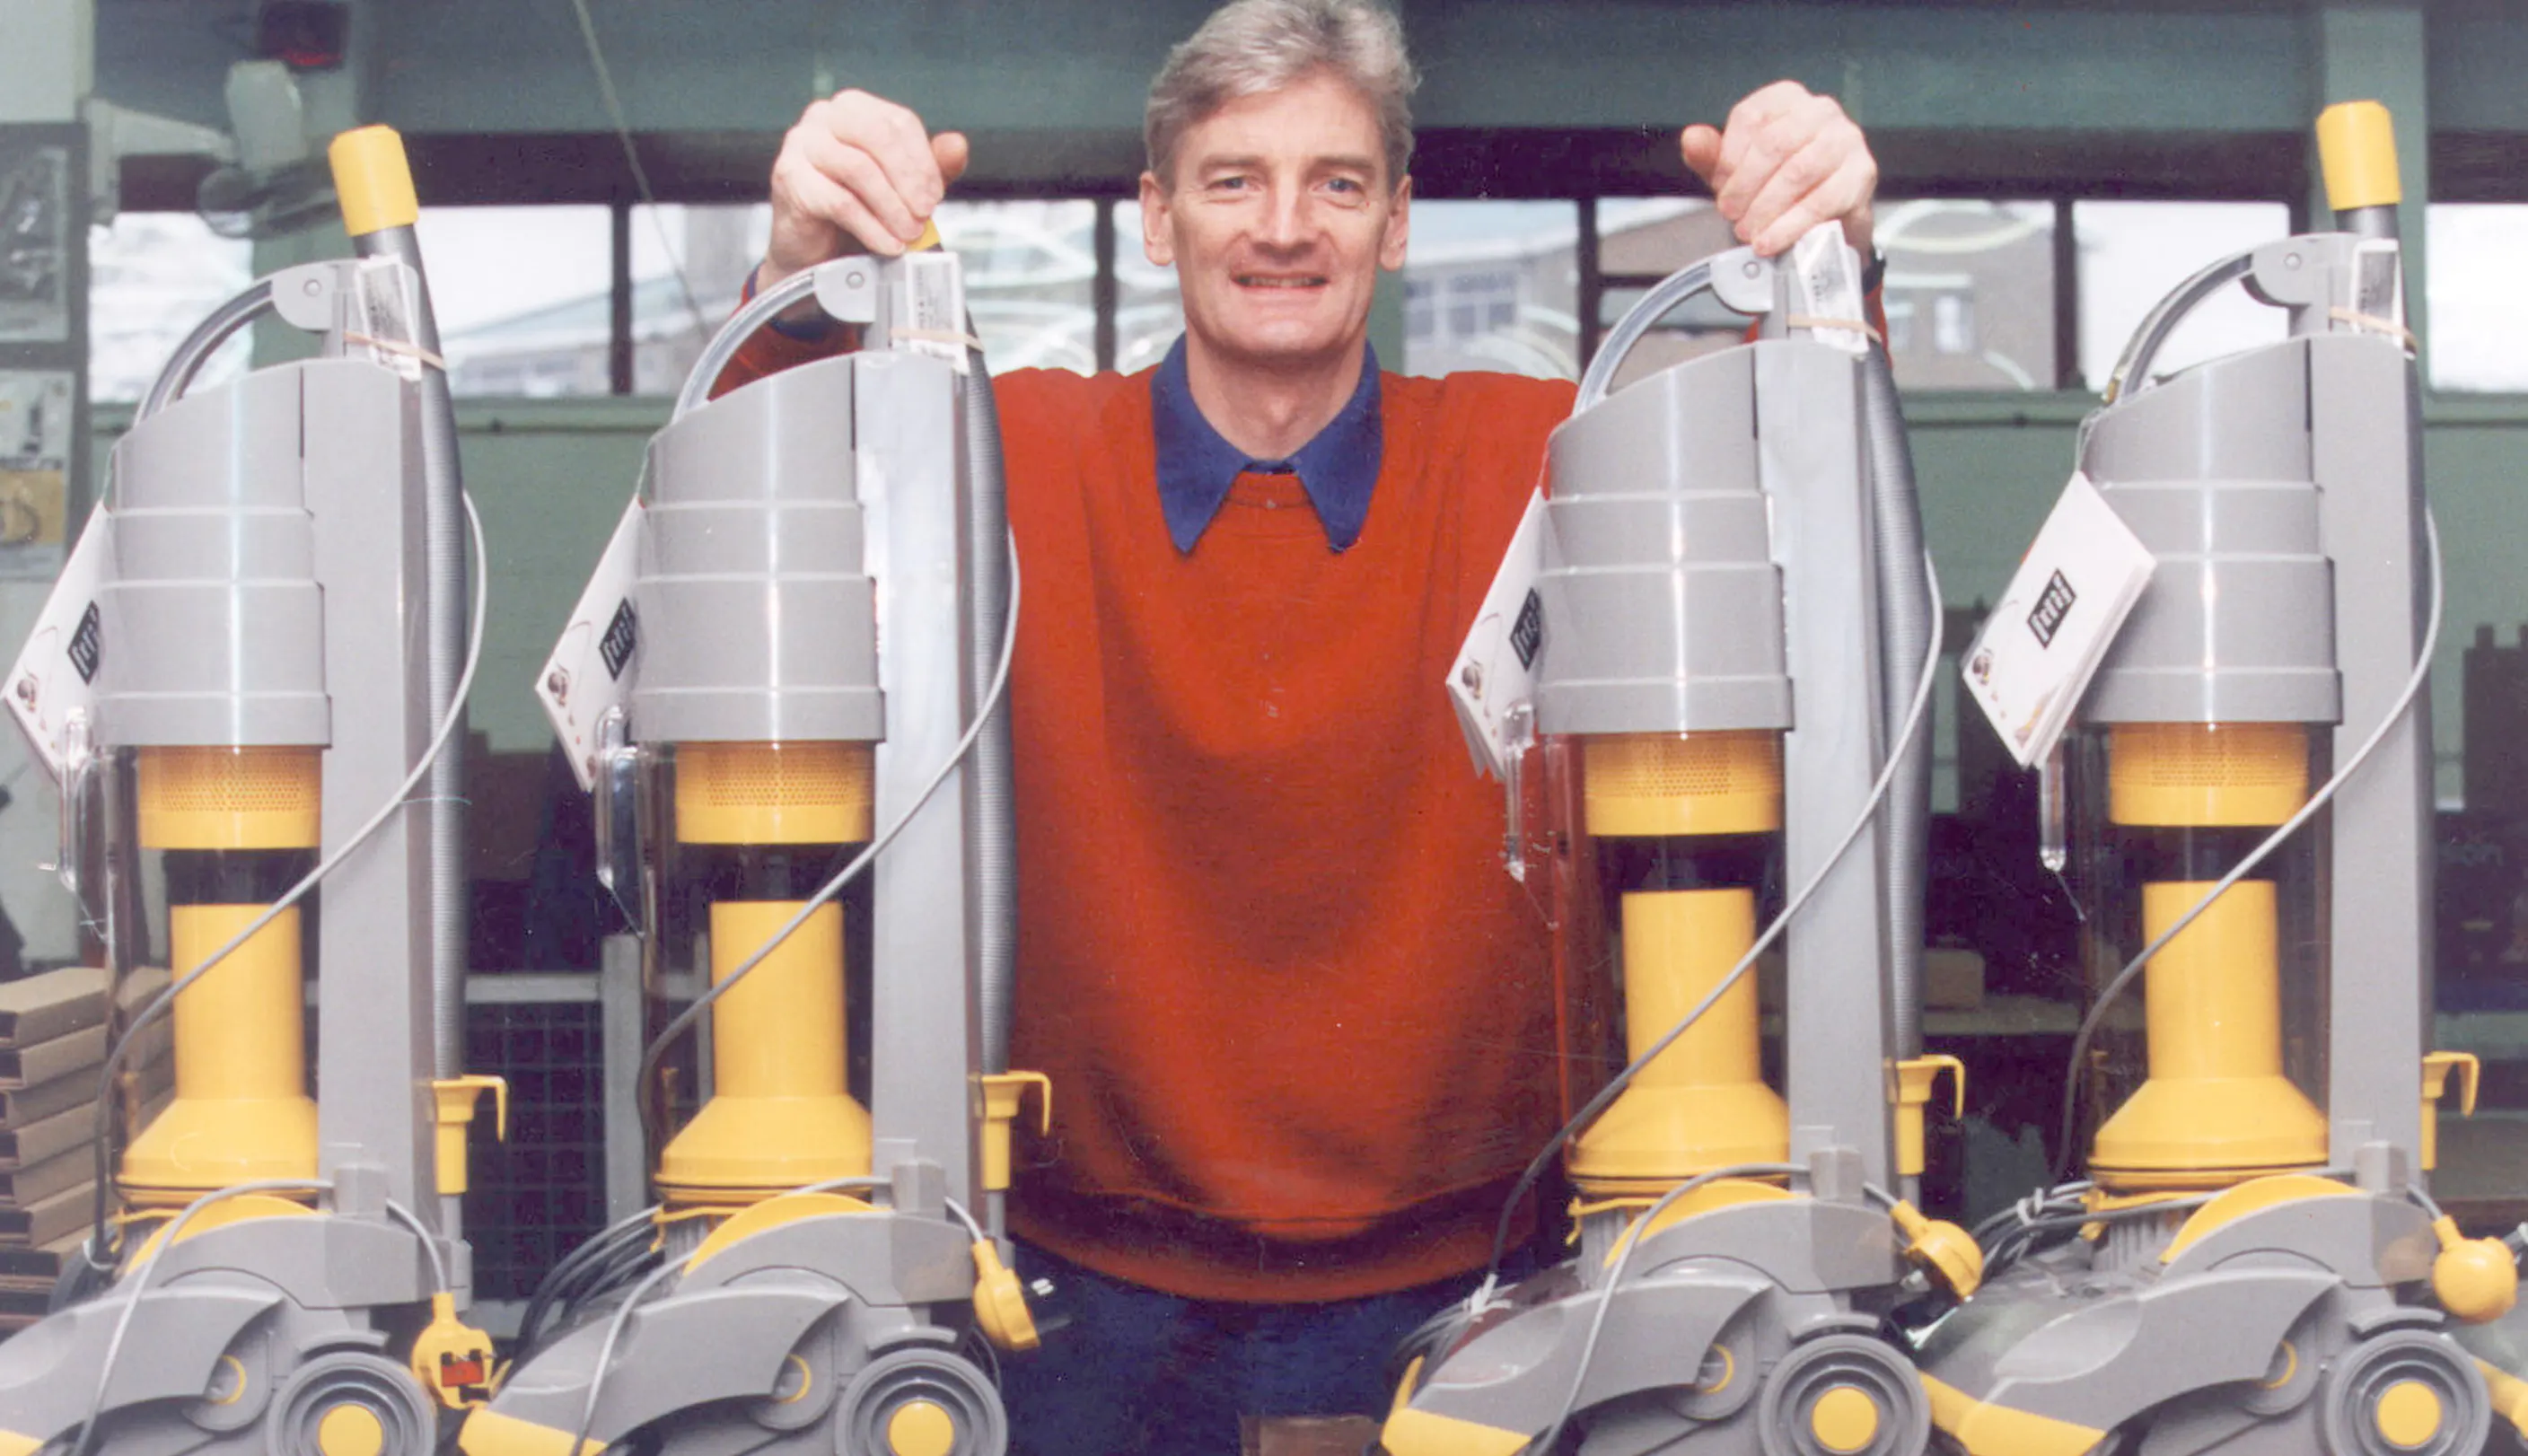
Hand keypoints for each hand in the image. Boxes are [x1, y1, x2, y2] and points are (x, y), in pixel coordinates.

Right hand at [758, 89, 970, 288]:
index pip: (898, 122)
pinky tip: (888, 244)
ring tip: (909, 233)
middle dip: (909, 179)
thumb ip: (930, 167)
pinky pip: (839, 201)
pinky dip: (871, 227)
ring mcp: (801, 144)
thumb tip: (957, 145)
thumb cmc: (855, 211)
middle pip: (878, 136)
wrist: (812, 249)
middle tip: (925, 214)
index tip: (936, 195)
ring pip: (859, 169)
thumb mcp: (900, 188)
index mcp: (853, 109)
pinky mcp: (789, 178)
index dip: (923, 161)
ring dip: (892, 207)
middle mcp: (823, 117)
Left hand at [1680, 81, 1875, 257]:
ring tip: (1749, 231)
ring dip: (1766, 208)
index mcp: (1786, 99)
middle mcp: (1820, 110)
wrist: (1826, 217)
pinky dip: (1790, 226)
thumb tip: (1692, 139)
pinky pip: (1821, 200)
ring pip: (1798, 172)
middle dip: (1745, 186)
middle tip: (1731, 215)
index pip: (1750, 118)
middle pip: (1774, 144)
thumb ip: (1712, 155)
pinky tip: (1771, 240)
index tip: (1720, 187)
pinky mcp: (1861, 173)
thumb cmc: (1778, 184)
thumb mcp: (1738, 169)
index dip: (1729, 158)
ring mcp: (1846, 139)